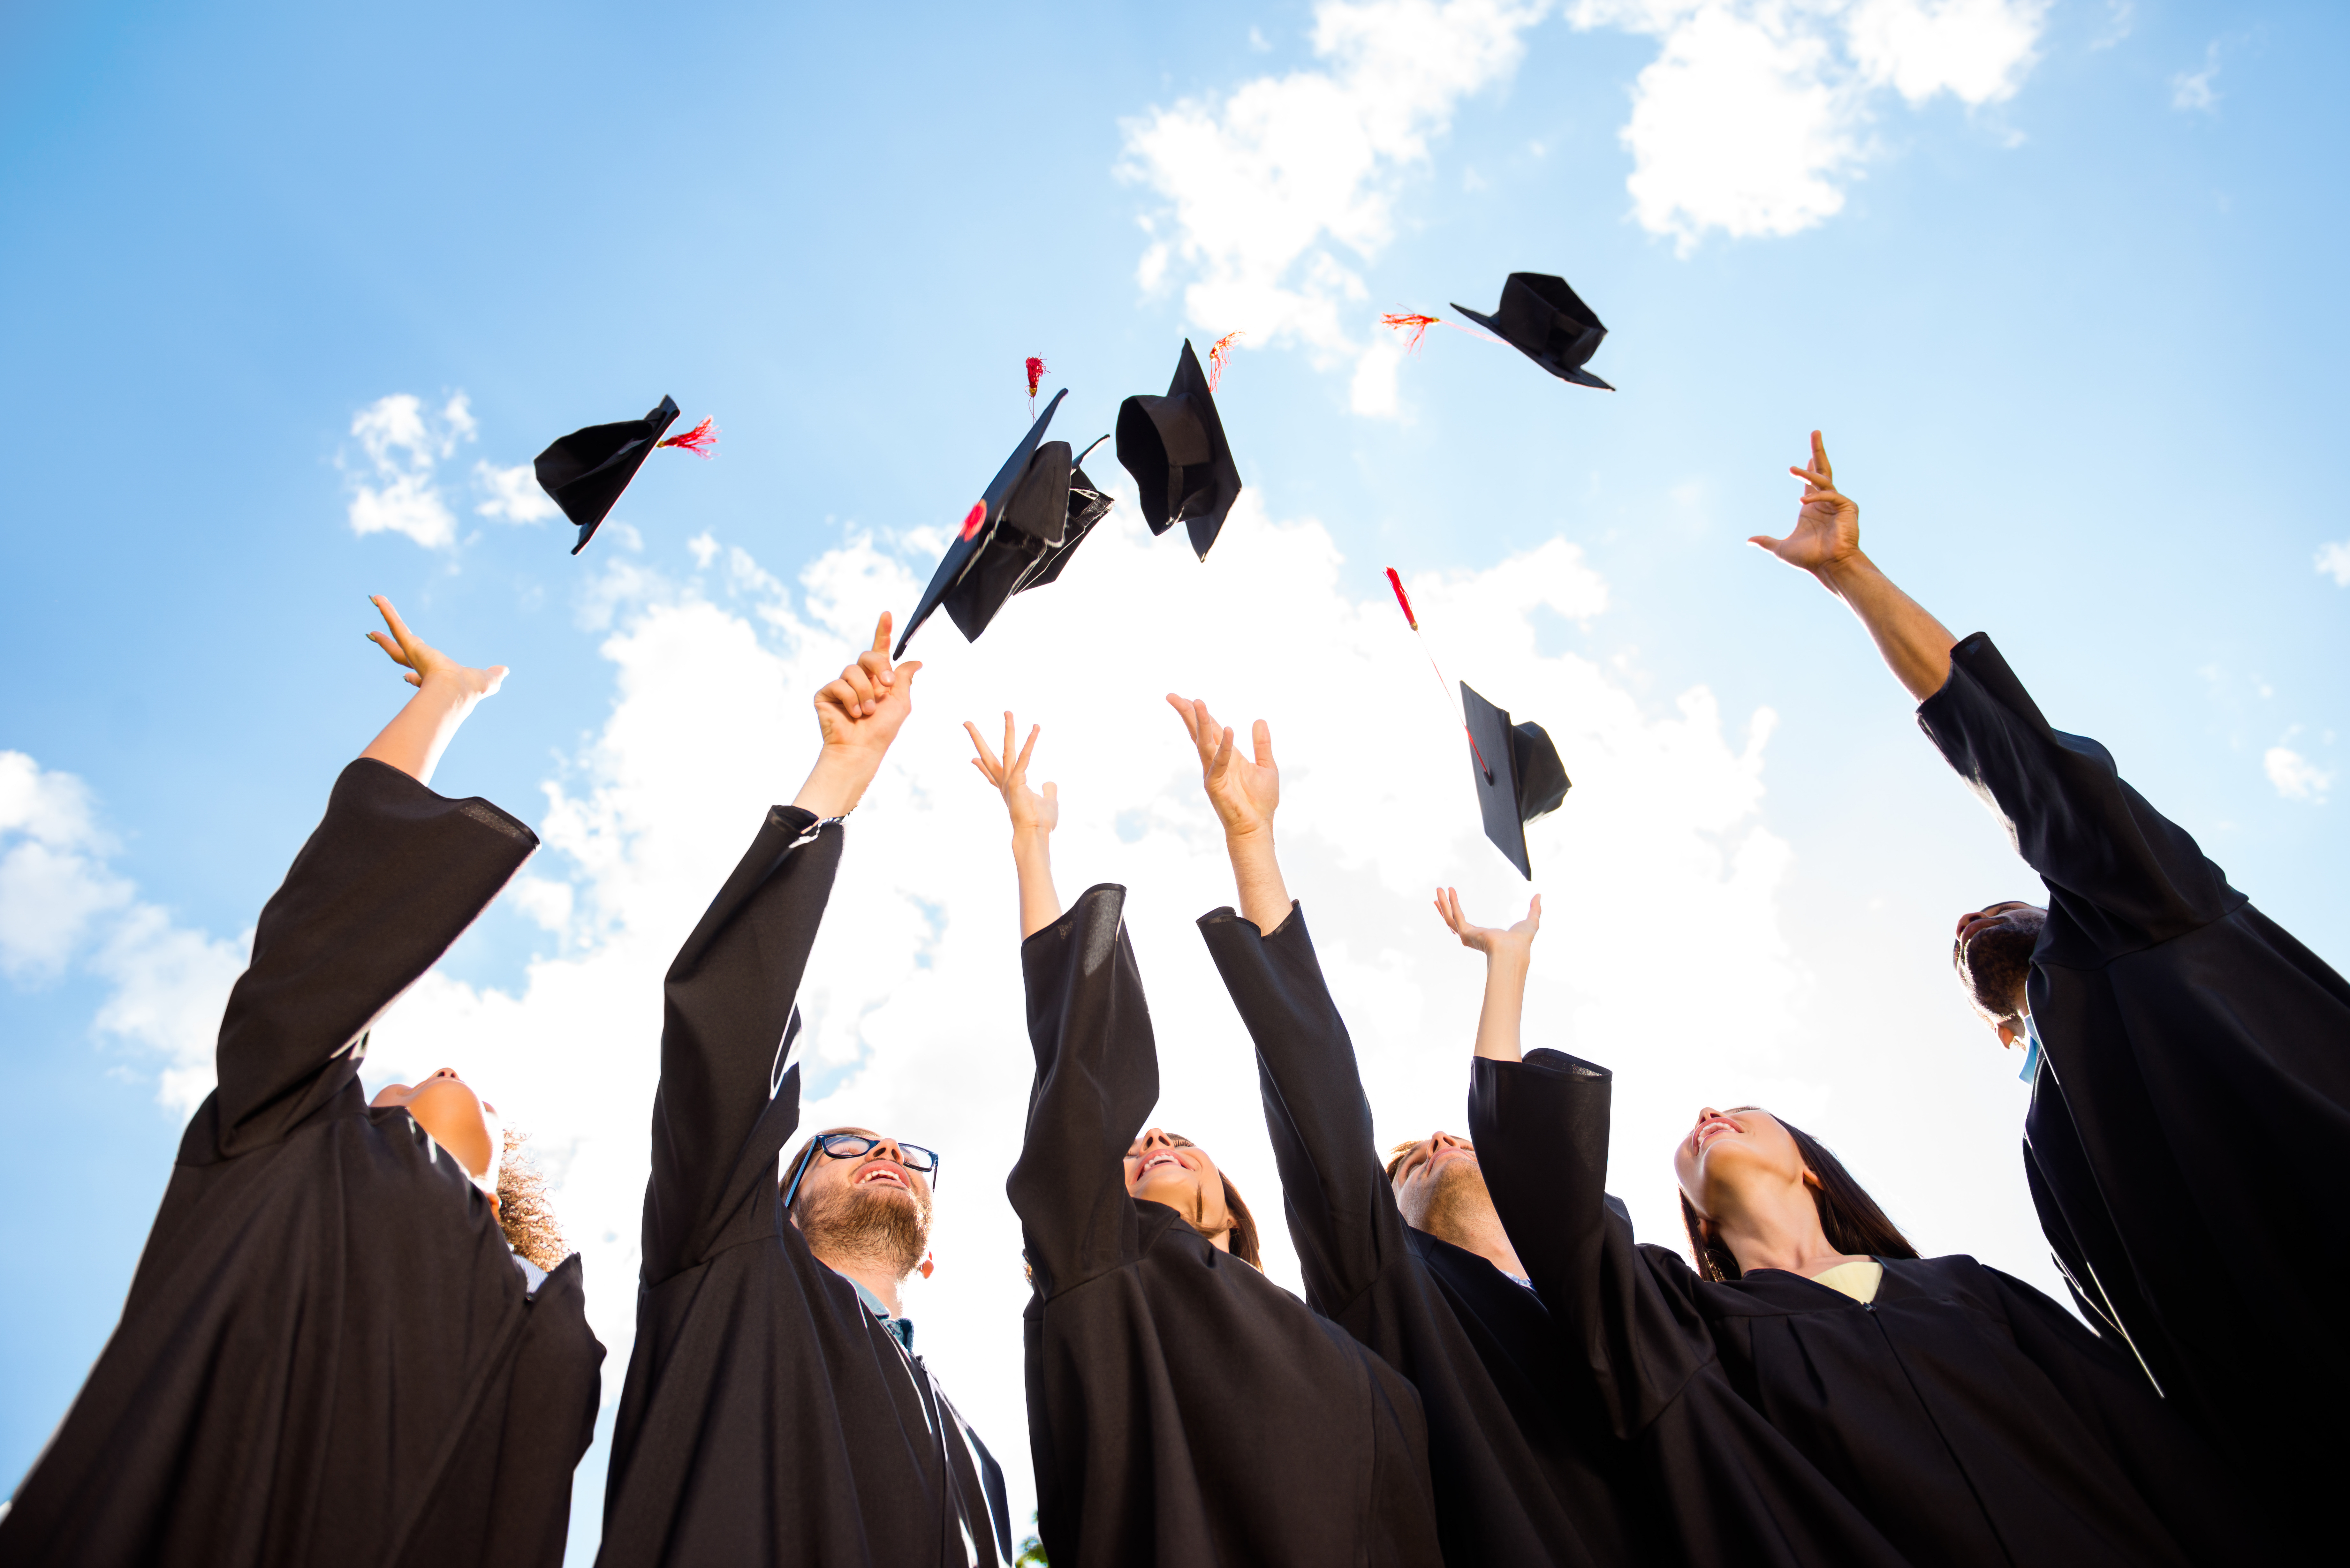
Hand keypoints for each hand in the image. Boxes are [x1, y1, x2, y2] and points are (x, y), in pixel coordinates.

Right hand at [367, 596, 505, 697]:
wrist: (456, 691)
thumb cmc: (471, 689)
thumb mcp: (488, 680)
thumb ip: (494, 674)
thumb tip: (505, 671)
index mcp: (436, 679)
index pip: (419, 677)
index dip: (414, 678)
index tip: (408, 677)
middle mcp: (421, 667)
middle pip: (400, 654)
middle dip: (389, 646)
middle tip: (376, 637)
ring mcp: (414, 655)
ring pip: (396, 634)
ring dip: (387, 617)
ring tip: (376, 603)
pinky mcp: (410, 644)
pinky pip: (397, 623)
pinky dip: (387, 610)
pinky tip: (378, 598)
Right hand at [792, 613, 921, 816]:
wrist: (861, 749)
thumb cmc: (882, 730)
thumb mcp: (900, 702)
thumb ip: (904, 679)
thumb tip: (918, 661)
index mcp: (877, 679)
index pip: (880, 651)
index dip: (883, 632)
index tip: (887, 613)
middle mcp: (858, 679)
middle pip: (867, 655)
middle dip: (879, 667)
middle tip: (886, 686)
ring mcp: (841, 685)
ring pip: (853, 670)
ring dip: (865, 692)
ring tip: (867, 712)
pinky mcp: (826, 693)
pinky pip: (838, 684)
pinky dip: (850, 699)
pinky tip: (852, 714)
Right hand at [965, 712, 1059, 838]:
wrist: (1035, 835)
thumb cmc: (1041, 823)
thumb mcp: (1047, 803)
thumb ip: (1048, 791)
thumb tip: (1050, 782)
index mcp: (1009, 789)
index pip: (992, 774)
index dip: (981, 767)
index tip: (973, 758)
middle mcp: (1005, 783)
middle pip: (988, 756)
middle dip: (977, 738)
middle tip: (966, 722)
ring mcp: (1009, 781)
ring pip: (1006, 750)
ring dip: (1008, 729)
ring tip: (1007, 711)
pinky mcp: (1016, 780)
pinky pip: (1024, 756)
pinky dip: (1031, 742)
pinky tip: (1036, 728)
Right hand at [1166, 694, 1278, 838]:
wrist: (1257, 827)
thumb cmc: (1260, 801)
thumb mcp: (1266, 766)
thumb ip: (1262, 744)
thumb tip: (1259, 720)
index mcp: (1226, 756)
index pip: (1209, 730)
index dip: (1199, 714)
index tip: (1188, 697)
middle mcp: (1214, 762)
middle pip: (1198, 732)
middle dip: (1186, 714)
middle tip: (1172, 695)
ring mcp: (1212, 773)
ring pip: (1203, 742)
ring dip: (1200, 722)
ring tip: (1196, 702)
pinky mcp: (1215, 785)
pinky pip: (1219, 762)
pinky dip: (1223, 746)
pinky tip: (1228, 729)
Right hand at [1435, 887, 1540, 963]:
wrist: (1514, 950)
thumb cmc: (1522, 941)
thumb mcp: (1530, 921)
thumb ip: (1534, 909)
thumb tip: (1539, 896)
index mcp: (1484, 938)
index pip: (1466, 926)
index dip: (1457, 915)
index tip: (1452, 906)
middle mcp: (1472, 938)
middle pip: (1453, 922)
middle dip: (1445, 908)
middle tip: (1438, 896)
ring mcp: (1468, 937)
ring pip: (1450, 918)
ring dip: (1444, 903)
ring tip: (1438, 889)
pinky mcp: (1466, 933)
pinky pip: (1456, 915)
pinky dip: (1452, 903)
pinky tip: (1449, 891)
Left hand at [1748, 431, 1860, 582]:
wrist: (1829, 566)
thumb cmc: (1810, 559)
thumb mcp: (1781, 549)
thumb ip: (1767, 542)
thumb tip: (1749, 540)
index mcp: (1812, 507)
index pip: (1811, 482)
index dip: (1808, 468)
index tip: (1807, 455)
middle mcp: (1825, 501)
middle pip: (1822, 470)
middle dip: (1818, 451)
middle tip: (1815, 432)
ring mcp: (1838, 503)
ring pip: (1823, 480)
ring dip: (1808, 473)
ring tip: (1792, 469)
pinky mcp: (1848, 507)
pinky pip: (1831, 495)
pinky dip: (1817, 497)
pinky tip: (1803, 503)